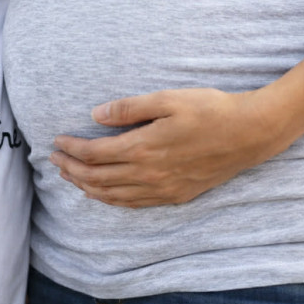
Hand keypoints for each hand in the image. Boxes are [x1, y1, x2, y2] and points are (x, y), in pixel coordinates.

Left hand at [50, 69, 303, 207]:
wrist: (250, 133)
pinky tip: (101, 195)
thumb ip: (129, 108)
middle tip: (54, 161)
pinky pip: (134, 204)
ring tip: (69, 177)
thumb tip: (95, 115)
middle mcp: (148, 174)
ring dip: (86, 187)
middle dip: (71, 169)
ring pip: (112, 195)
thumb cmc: (210, 110)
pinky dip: (111, 200)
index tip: (56, 142)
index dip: (71, 149)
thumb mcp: (167, 99)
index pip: (94, 154)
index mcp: (143, 148)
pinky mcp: (175, 195)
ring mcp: (162, 189)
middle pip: (97, 178)